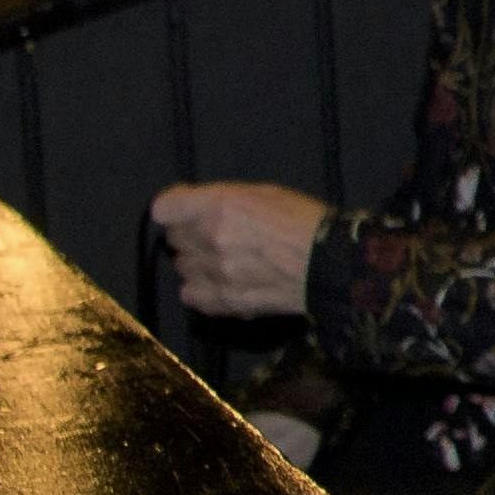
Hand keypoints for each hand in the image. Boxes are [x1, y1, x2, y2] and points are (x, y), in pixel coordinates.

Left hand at [147, 183, 333, 318]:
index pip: (163, 209)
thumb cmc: (303, 221)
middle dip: (191, 235)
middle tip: (220, 236)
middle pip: (174, 238)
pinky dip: (201, 288)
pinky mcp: (222, 300)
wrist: (331, 264)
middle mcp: (210, 237)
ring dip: (199, 262)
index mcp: (220, 205)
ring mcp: (214, 272)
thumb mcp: (264, 194)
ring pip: (182, 266)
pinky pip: (189, 294)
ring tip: (227, 262)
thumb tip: (193, 208)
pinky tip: (222, 282)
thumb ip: (223, 200)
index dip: (175, 209)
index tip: (188, 211)